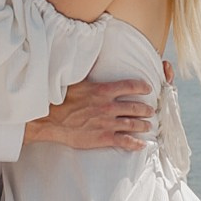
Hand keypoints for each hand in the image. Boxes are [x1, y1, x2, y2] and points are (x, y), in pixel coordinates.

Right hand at [27, 78, 154, 152]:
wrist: (50, 119)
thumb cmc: (61, 99)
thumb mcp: (77, 81)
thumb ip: (90, 73)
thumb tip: (93, 56)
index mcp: (103, 91)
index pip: (130, 86)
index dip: (142, 87)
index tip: (148, 89)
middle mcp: (108, 106)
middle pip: (135, 107)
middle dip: (146, 109)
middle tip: (151, 111)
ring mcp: (107, 123)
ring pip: (133, 124)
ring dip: (143, 125)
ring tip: (148, 126)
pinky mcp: (103, 138)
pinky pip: (124, 141)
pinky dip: (135, 143)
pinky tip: (141, 144)